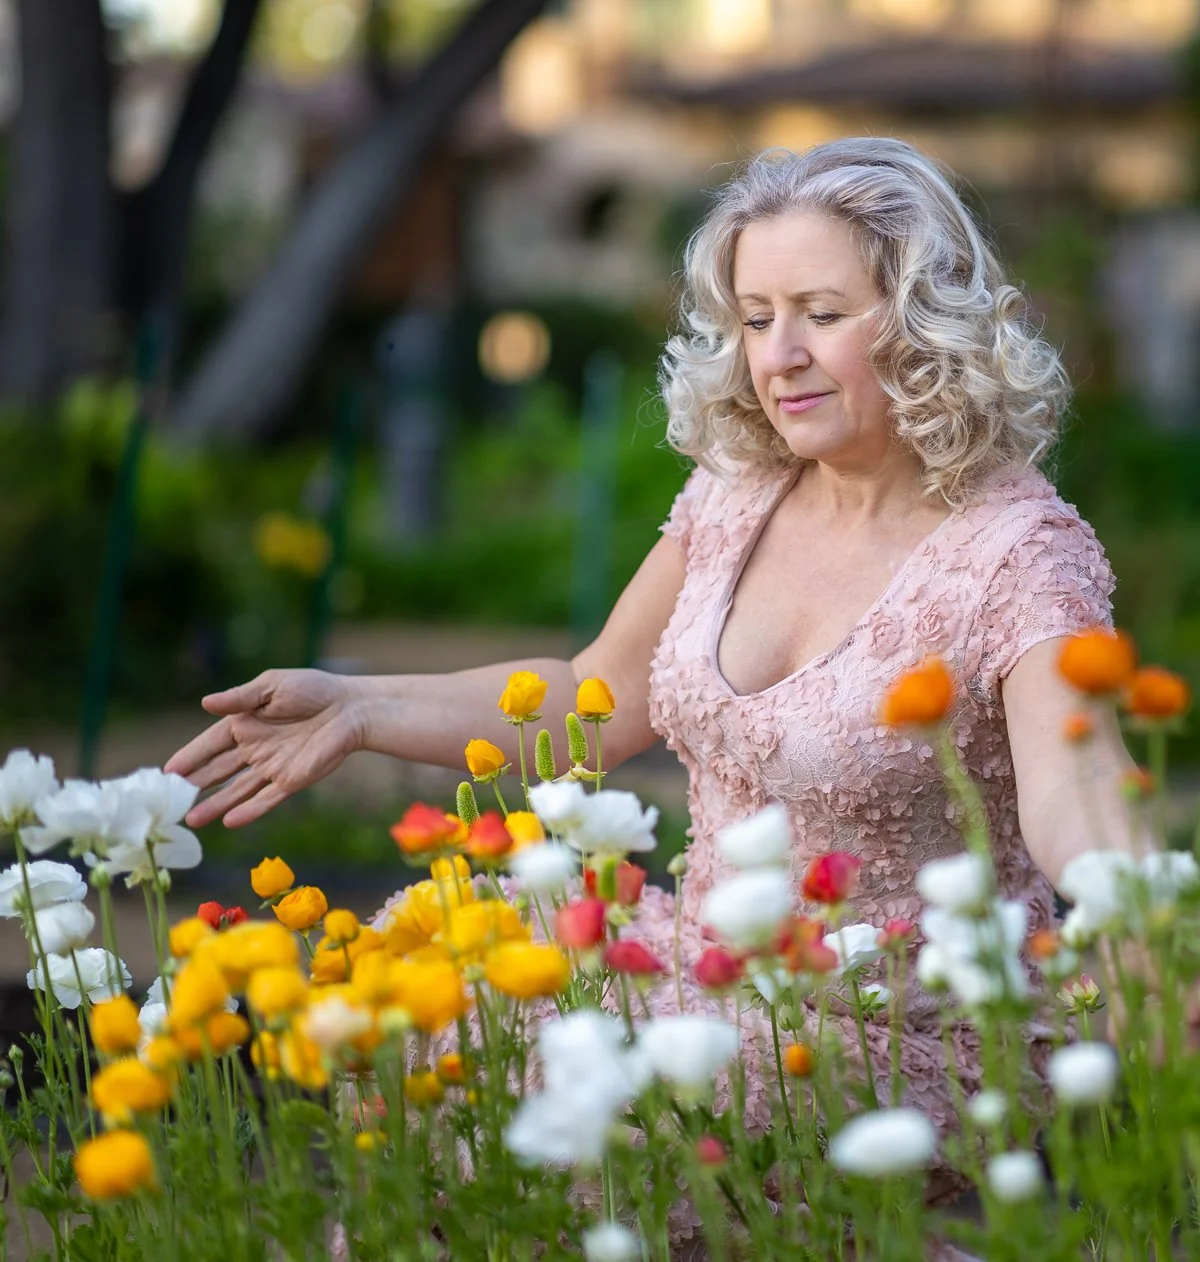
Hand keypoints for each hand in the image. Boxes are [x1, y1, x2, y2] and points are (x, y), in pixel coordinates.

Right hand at [164, 670, 364, 828]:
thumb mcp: (272, 686)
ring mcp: (272, 767)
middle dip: (194, 786)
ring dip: (215, 805)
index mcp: (245, 723)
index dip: (190, 757)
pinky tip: (230, 821)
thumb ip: (240, 698)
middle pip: (218, 770)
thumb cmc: (313, 690)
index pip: (210, 743)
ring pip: (237, 790)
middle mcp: (254, 748)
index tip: (167, 772)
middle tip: (169, 802)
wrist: (351, 707)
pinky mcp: (292, 780)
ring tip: (192, 820)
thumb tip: (206, 702)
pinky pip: (267, 799)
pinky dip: (249, 810)